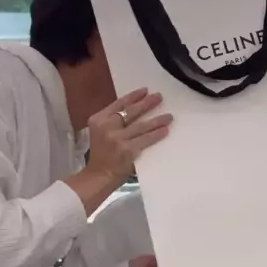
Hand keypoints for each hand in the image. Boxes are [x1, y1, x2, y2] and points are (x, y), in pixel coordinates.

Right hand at [65, 88, 172, 215]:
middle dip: (147, 103)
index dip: (133, 96)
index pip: (118, 104)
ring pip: (142, 126)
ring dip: (157, 120)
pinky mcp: (128, 150)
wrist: (98, 176)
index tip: (145, 91)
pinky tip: (165, 130)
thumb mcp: (100, 133)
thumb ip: (112, 122)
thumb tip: (135, 110)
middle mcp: (107, 126)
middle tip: (159, 97)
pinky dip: (156, 134)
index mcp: (98, 119)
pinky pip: (146, 139)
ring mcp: (118, 138)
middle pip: (131, 111)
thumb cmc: (101, 155)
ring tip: (169, 116)